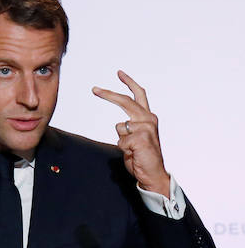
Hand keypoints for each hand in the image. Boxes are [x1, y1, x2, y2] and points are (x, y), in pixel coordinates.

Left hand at [92, 71, 169, 196]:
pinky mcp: (140, 138)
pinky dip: (123, 149)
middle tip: (94, 89)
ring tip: (133, 150)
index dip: (129, 83)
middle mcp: (149, 120)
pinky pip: (120, 141)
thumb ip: (130, 126)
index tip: (119, 73)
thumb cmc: (142, 156)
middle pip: (125, 101)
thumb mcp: (136, 137)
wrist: (153, 174)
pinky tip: (134, 154)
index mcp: (148, 118)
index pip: (139, 95)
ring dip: (122, 140)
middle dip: (108, 94)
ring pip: (119, 127)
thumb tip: (120, 123)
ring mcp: (146, 128)